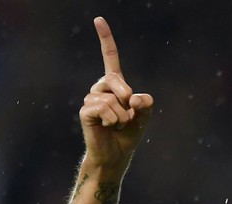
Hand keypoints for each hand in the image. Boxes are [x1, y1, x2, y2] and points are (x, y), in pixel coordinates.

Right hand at [79, 16, 152, 169]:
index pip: (110, 59)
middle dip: (127, 100)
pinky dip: (113, 120)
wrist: (115, 155)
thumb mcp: (143, 117)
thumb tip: (135, 97)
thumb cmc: (128, 135)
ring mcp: (91, 98)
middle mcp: (100, 88)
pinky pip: (103, 109)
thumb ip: (145, 104)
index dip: (106, 40)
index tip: (99, 19)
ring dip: (122, 117)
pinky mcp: (86, 111)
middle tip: (126, 117)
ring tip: (117, 126)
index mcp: (114, 85)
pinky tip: (109, 127)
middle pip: (118, 81)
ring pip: (112, 101)